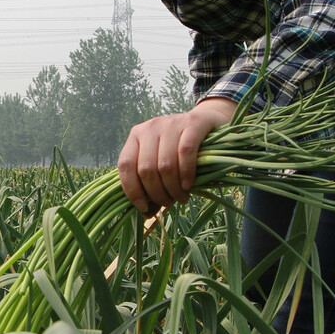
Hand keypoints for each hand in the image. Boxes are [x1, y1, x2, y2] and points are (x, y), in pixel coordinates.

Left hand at [117, 97, 237, 210]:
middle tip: (168, 203)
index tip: (143, 207)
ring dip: (173, 188)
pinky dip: (186, 174)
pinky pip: (185, 153)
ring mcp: (171, 123)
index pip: (125, 165)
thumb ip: (151, 183)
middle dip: (157, 193)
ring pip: (166, 164)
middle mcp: (150, 127)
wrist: (209, 120)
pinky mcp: (193, 123)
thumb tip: (146, 214)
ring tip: (181, 198)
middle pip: (146, 169)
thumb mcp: (162, 160)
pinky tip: (188, 185)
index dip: (132, 190)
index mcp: (136, 135)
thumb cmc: (180, 147)